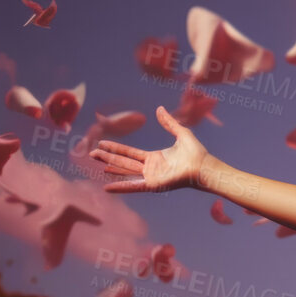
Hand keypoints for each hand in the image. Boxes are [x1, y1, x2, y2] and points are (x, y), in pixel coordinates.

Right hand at [94, 105, 216, 193]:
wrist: (203, 166)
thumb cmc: (196, 153)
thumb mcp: (181, 133)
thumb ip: (169, 122)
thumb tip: (160, 109)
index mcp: (154, 157)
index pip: (129, 152)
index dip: (115, 148)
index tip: (102, 143)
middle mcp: (150, 168)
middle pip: (123, 162)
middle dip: (107, 157)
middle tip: (91, 152)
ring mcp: (150, 177)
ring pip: (125, 172)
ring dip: (111, 167)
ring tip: (96, 163)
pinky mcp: (153, 185)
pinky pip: (133, 186)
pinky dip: (120, 187)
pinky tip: (107, 187)